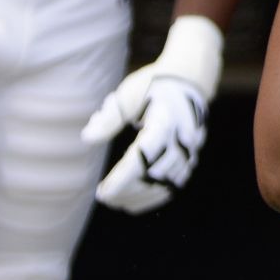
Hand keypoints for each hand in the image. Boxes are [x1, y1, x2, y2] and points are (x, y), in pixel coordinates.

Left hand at [80, 15, 222, 213]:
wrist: (191, 77)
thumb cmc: (154, 83)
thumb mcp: (129, 94)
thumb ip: (110, 118)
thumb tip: (88, 138)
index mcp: (164, 121)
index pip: (142, 158)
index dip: (122, 179)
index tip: (102, 193)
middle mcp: (181, 138)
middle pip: (153, 174)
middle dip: (128, 191)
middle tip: (104, 198)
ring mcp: (190, 148)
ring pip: (166, 183)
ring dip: (141, 196)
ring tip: (117, 202)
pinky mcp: (192, 155)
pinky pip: (176, 183)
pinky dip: (157, 195)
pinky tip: (136, 200)